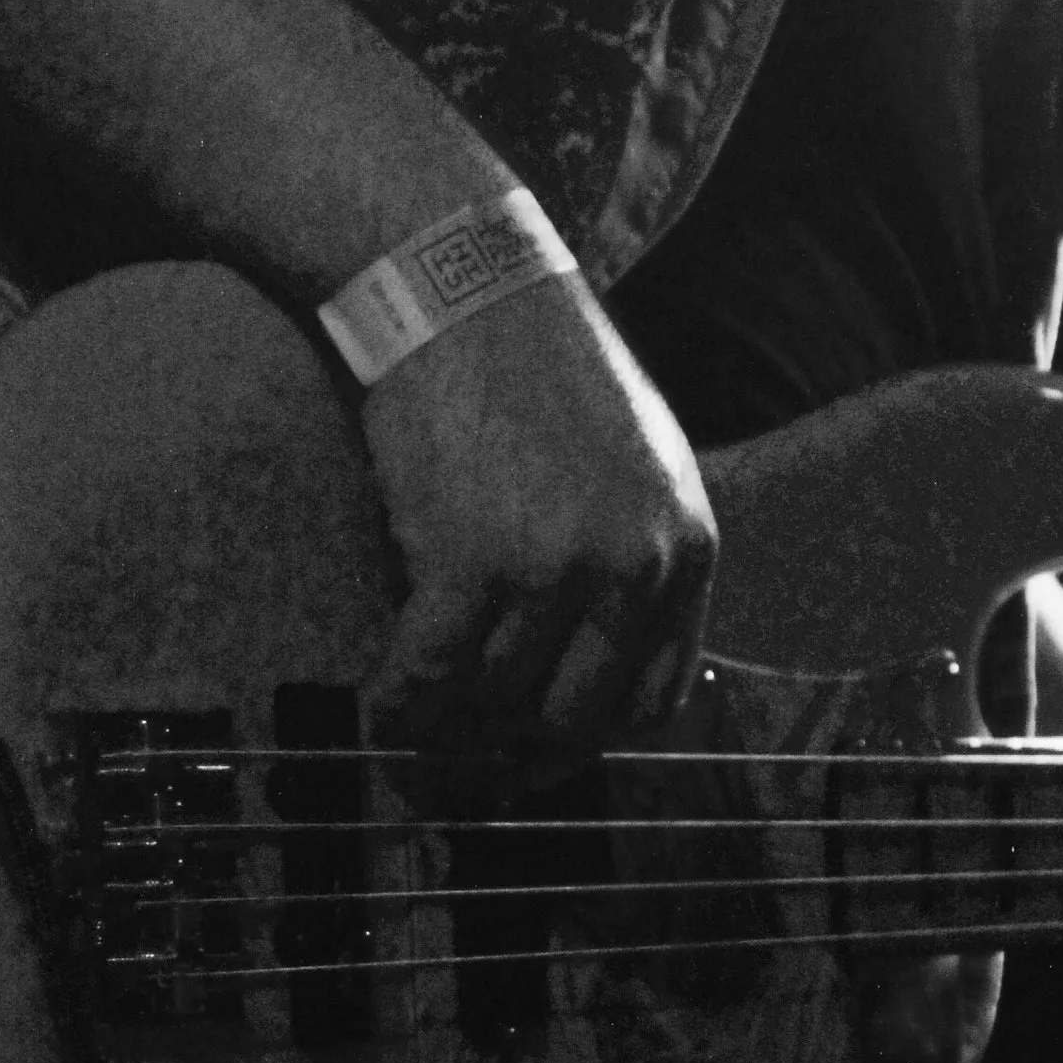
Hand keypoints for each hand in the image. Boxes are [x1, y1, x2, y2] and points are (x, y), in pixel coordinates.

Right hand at [358, 271, 715, 771]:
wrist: (462, 284)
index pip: (655, 702)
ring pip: (494, 707)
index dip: (588, 746)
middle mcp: (636, 564)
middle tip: (458, 779)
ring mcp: (556, 565)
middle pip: (572, 721)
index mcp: (687, 545)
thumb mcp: (632, 462)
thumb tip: (585, 666)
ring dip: (443, 740)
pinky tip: (375, 715)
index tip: (535, 761)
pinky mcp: (471, 559)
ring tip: (406, 744)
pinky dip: (395, 713)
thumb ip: (631, 557)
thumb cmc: (532, 367)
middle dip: (509, 764)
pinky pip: (428, 679)